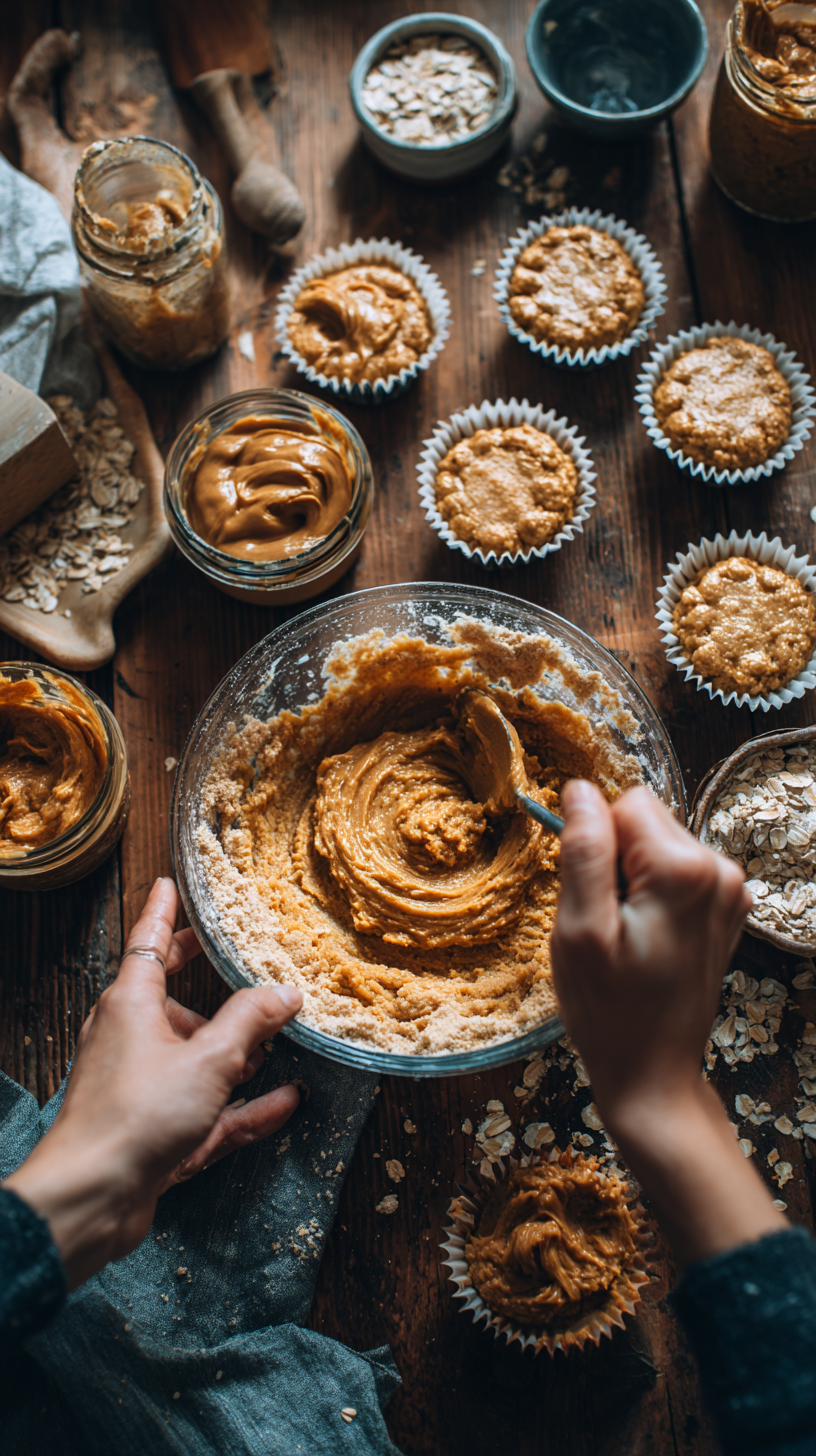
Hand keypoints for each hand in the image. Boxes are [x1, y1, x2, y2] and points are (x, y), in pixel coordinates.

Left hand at [5, 879, 302, 1289]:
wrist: (92, 1198)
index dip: (163, 912)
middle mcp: (131, 1038)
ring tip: (278, 1043)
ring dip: (235, 1051)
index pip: (148, 942)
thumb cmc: (134, 1116)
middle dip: (207, 981)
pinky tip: (285, 1101)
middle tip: (231, 959)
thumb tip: (284, 992)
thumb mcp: (208, 1059)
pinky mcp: (155, 1130)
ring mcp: (143, 1086)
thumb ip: (250, 1022)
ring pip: (195, 1056)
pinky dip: (245, 1104)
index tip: (169, 885)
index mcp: (130, 1005)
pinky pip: (209, 1106)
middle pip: (172, 997)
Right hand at [551, 782, 785, 1265]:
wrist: (654, 1074)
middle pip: (645, 820)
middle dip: (615, 861)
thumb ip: (583, 852)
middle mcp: (721, 870)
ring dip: (632, 881)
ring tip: (626, 937)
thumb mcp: (579, 932)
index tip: (592, 899)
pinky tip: (646, 940)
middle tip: (607, 924)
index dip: (594, 845)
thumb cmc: (609, 1011)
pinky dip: (652, 897)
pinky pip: (674, 871)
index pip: (624, 803)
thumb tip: (579, 789)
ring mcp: (730, 890)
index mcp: (686, 870)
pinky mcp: (726, 908)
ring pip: (657, 845)